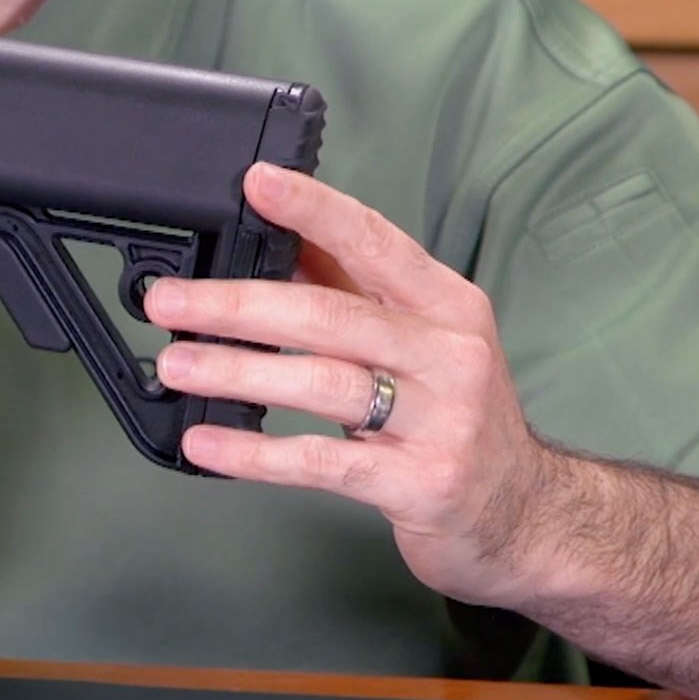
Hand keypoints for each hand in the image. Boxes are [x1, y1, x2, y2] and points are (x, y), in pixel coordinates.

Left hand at [145, 162, 568, 607]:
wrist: (526, 515)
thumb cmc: (457, 415)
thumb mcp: (422, 340)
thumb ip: (355, 291)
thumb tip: (279, 239)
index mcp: (447, 305)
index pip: (374, 241)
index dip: (313, 209)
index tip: (256, 184)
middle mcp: (448, 354)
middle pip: (330, 314)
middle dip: (238, 304)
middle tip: (172, 301)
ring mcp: (438, 421)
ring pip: (322, 382)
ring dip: (236, 371)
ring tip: (176, 364)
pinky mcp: (418, 483)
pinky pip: (322, 461)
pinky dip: (255, 452)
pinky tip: (208, 442)